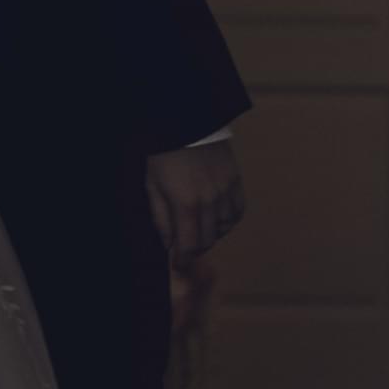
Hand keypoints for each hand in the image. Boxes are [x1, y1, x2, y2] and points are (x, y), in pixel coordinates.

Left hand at [147, 142, 244, 265]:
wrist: (185, 123)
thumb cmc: (162, 154)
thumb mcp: (151, 185)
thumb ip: (160, 217)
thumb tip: (167, 244)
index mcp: (186, 204)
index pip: (189, 245)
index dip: (182, 260)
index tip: (177, 266)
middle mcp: (210, 201)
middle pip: (207, 240)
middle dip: (194, 249)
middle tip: (184, 250)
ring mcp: (226, 191)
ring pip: (223, 229)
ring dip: (210, 235)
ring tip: (196, 232)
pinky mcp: (235, 181)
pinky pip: (236, 212)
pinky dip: (226, 222)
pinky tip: (215, 220)